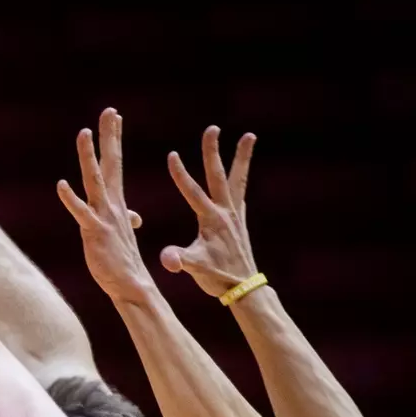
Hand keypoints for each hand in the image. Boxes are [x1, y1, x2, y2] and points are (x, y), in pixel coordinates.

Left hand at [57, 108, 154, 302]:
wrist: (130, 284)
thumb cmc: (124, 260)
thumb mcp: (124, 234)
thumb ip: (126, 219)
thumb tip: (134, 217)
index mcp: (118, 204)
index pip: (115, 165)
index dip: (114, 140)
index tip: (115, 117)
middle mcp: (112, 205)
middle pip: (110, 164)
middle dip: (109, 137)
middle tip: (109, 111)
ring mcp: (103, 217)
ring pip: (94, 180)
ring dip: (88, 156)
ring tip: (83, 132)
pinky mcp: (94, 232)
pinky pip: (81, 212)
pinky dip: (71, 198)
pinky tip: (60, 185)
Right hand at [161, 127, 259, 297]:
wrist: (243, 287)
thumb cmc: (217, 278)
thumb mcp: (195, 268)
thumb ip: (181, 260)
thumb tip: (167, 259)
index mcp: (212, 219)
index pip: (193, 191)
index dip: (181, 174)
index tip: (171, 155)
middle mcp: (226, 212)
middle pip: (219, 175)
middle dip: (213, 152)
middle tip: (212, 129)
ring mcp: (236, 214)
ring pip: (237, 178)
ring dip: (241, 157)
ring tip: (248, 136)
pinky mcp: (240, 221)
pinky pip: (240, 193)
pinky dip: (240, 178)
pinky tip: (238, 174)